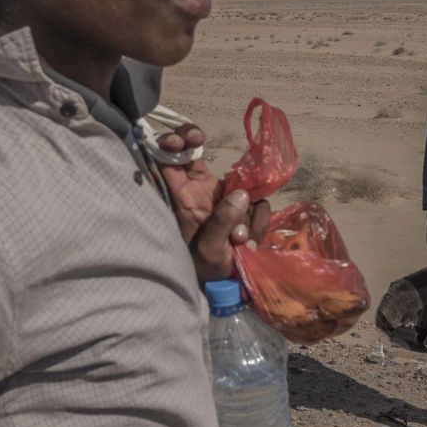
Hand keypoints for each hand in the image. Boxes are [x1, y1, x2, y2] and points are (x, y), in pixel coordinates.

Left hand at [157, 124, 269, 281]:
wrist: (230, 287)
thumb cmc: (208, 271)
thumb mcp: (209, 250)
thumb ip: (221, 222)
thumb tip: (241, 195)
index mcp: (182, 198)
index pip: (168, 160)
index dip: (172, 141)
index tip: (184, 140)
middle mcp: (198, 190)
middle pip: (193, 149)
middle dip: (194, 139)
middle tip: (198, 139)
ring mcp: (224, 196)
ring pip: (238, 181)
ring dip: (244, 211)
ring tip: (237, 240)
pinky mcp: (245, 206)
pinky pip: (258, 201)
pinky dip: (258, 222)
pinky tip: (249, 243)